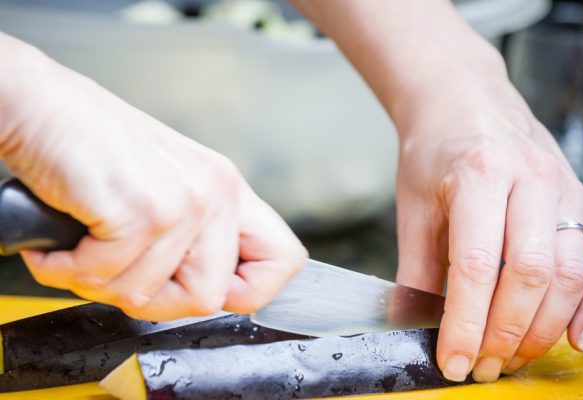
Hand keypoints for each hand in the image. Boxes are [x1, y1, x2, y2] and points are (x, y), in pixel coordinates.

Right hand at [0, 35, 305, 320]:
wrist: (42, 108)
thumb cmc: (97, 148)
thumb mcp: (169, 186)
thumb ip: (197, 236)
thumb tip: (208, 293)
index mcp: (228, 190)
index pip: (284, 260)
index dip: (250, 292)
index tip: (207, 289)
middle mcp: (215, 193)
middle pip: (210, 298)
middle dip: (154, 301)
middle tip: (118, 272)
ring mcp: (182, 202)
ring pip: (147, 295)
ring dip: (99, 282)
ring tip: (82, 247)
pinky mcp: (141, 211)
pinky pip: (105, 277)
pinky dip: (68, 270)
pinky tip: (59, 245)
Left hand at [395, 66, 582, 381]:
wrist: (464, 100)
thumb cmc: (434, 151)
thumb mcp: (414, 206)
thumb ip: (416, 266)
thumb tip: (416, 322)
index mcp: (478, 176)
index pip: (475, 265)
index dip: (465, 322)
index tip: (453, 359)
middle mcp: (529, 181)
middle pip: (528, 274)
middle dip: (507, 332)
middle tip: (484, 366)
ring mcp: (562, 188)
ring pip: (568, 272)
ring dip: (544, 327)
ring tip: (515, 357)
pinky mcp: (580, 198)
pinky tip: (576, 336)